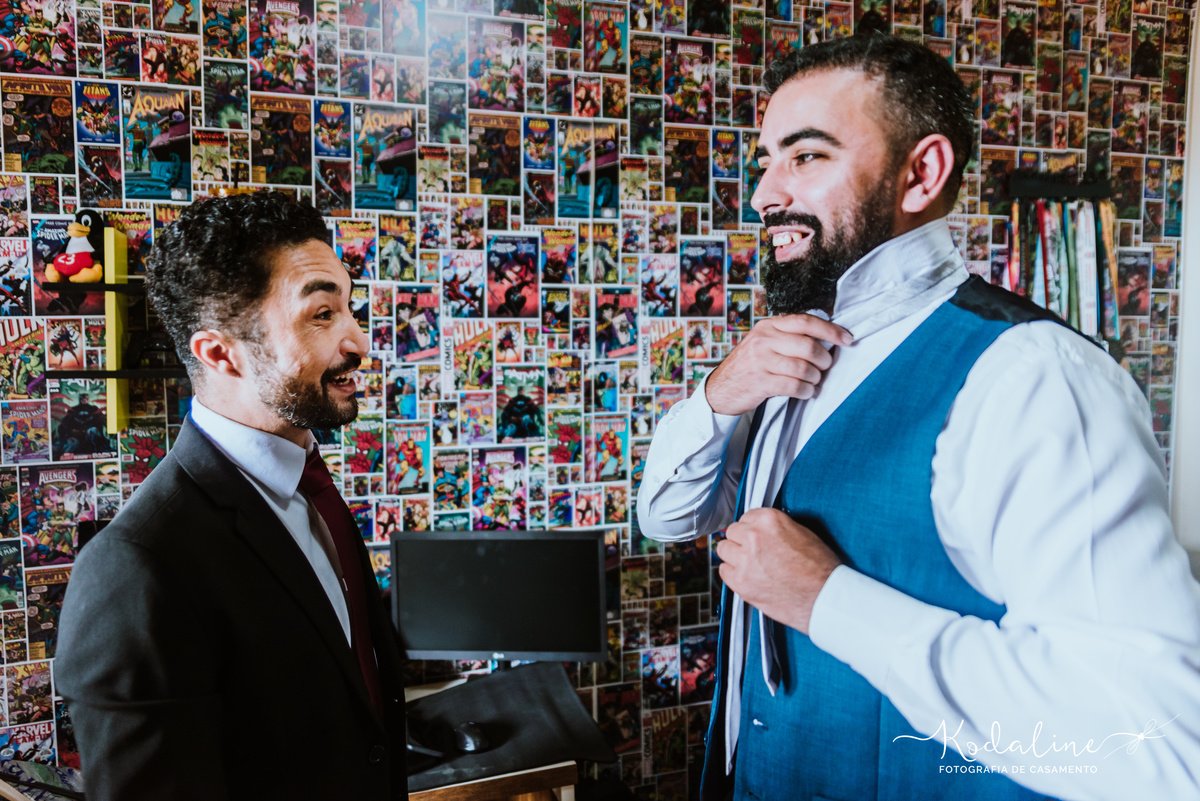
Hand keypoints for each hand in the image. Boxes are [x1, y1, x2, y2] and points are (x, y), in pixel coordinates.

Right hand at [705, 315, 852, 415]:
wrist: (720, 389)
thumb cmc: (749, 366)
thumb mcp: (764, 343)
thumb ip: (788, 337)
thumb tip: (827, 340)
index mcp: (768, 326)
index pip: (805, 322)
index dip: (830, 330)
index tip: (847, 339)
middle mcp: (764, 340)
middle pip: (809, 346)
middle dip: (824, 360)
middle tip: (825, 367)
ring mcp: (760, 361)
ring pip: (804, 368)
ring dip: (815, 378)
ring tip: (813, 382)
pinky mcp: (760, 382)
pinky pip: (794, 386)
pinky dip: (805, 391)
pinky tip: (805, 392)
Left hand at [715, 508, 841, 634]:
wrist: (824, 596)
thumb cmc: (819, 568)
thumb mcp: (801, 533)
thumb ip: (775, 528)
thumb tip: (761, 531)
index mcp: (769, 520)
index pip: (745, 517)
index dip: (751, 529)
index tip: (754, 536)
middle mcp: (754, 536)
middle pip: (732, 532)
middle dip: (740, 541)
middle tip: (752, 552)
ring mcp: (744, 560)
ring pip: (723, 550)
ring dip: (733, 556)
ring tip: (748, 564)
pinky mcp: (740, 582)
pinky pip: (723, 571)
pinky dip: (732, 574)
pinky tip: (747, 577)